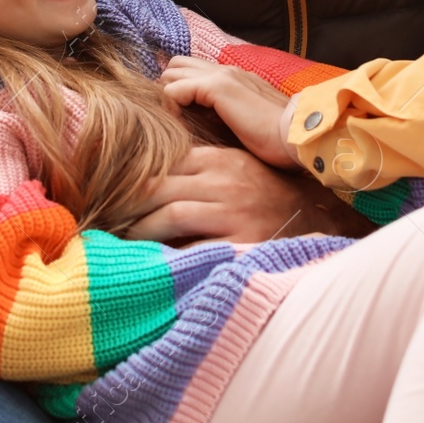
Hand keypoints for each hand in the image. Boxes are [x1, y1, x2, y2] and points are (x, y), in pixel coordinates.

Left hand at [123, 145, 372, 243]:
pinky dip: (170, 255)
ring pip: (169, 213)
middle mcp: (224, 180)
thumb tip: (152, 175)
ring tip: (122, 240)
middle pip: (158, 186)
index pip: (163, 161)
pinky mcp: (241, 241)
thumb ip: (201, 167)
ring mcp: (233, 211)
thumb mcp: (236, 169)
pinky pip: (194, 248)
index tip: (110, 190)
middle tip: (105, 218)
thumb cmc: (268, 196)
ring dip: (140, 229)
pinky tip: (155, 262)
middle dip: (127, 204)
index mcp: (220, 159)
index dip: (132, 176)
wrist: (318, 221)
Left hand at [158, 56, 294, 168]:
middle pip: (177, 65)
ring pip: (172, 72)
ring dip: (168, 96)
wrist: (299, 137)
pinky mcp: (217, 87)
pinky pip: (175, 89)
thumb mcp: (244, 125)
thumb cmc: (277, 141)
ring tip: (177, 122)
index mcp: (235, 78)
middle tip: (174, 117)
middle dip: (168, 88)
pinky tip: (181, 126)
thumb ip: (224, 117)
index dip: (179, 91)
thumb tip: (198, 124)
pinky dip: (172, 106)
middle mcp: (226, 70)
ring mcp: (222, 75)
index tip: (181, 117)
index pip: (192, 70)